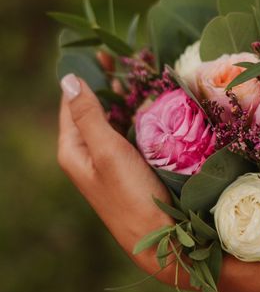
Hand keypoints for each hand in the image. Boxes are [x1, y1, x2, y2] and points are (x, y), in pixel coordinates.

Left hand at [57, 74, 175, 277]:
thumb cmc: (131, 196)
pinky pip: (131, 136)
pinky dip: (139, 118)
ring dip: (127, 100)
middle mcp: (88, 156)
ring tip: (145, 76)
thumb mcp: (107, 152)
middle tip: (132, 60)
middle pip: (94, 110)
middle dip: (110, 84)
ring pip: (115, 122)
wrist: (160, 240)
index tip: (105, 52)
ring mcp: (111, 163)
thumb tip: (68, 78)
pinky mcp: (131, 169)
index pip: (72, 103)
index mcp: (73, 150)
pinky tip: (154, 107)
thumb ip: (88, 115)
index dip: (87, 76)